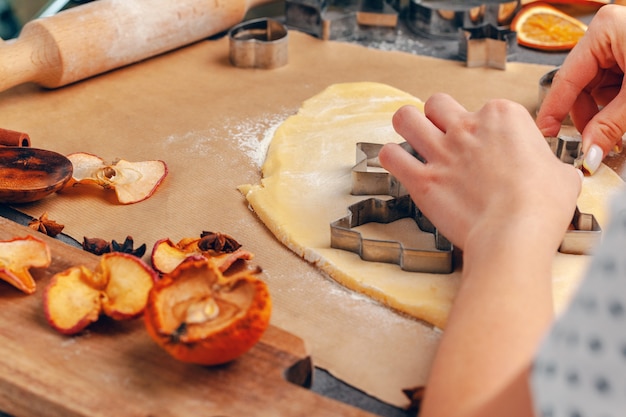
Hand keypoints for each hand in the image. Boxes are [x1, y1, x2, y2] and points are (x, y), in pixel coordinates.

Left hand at [379, 93, 580, 251]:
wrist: (515, 233)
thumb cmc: (543, 205)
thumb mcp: (561, 174)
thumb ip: (548, 165)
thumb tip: (550, 173)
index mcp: (503, 116)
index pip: (484, 108)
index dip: (484, 130)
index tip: (488, 150)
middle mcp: (467, 127)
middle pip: (437, 103)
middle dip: (437, 117)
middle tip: (442, 137)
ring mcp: (441, 151)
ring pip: (405, 117)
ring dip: (406, 126)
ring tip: (411, 140)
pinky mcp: (421, 179)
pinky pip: (390, 155)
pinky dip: (391, 159)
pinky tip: (400, 165)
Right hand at [536, 5, 625, 173]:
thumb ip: (610, 126)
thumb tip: (588, 153)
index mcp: (604, 32)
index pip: (566, 79)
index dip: (554, 112)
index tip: (547, 135)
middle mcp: (609, 33)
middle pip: (581, 85)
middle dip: (588, 117)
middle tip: (592, 144)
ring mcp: (621, 43)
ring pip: (597, 88)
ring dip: (604, 114)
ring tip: (616, 133)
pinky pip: (613, 86)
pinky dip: (617, 106)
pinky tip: (624, 120)